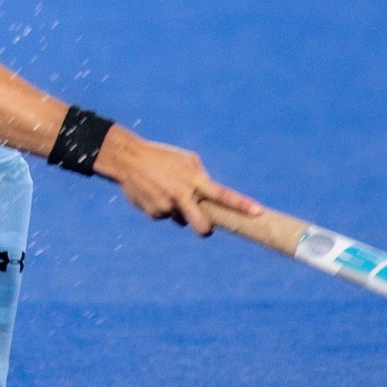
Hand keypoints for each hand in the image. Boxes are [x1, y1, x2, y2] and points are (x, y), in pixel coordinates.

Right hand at [94, 127, 261, 235]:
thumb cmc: (162, 157)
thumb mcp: (187, 160)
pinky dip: (162, 207)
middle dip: (205, 229)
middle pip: (202, 227)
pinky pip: (164, 215)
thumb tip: (210, 196)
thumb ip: (201, 177)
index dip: (242, 205)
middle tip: (204, 224)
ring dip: (178, 210)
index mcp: (195, 181)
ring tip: (164, 190)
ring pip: (181, 219)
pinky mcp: (154, 213)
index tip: (258, 212)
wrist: (128, 160)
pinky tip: (153, 192)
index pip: (224, 195)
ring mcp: (168, 207)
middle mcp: (183, 196)